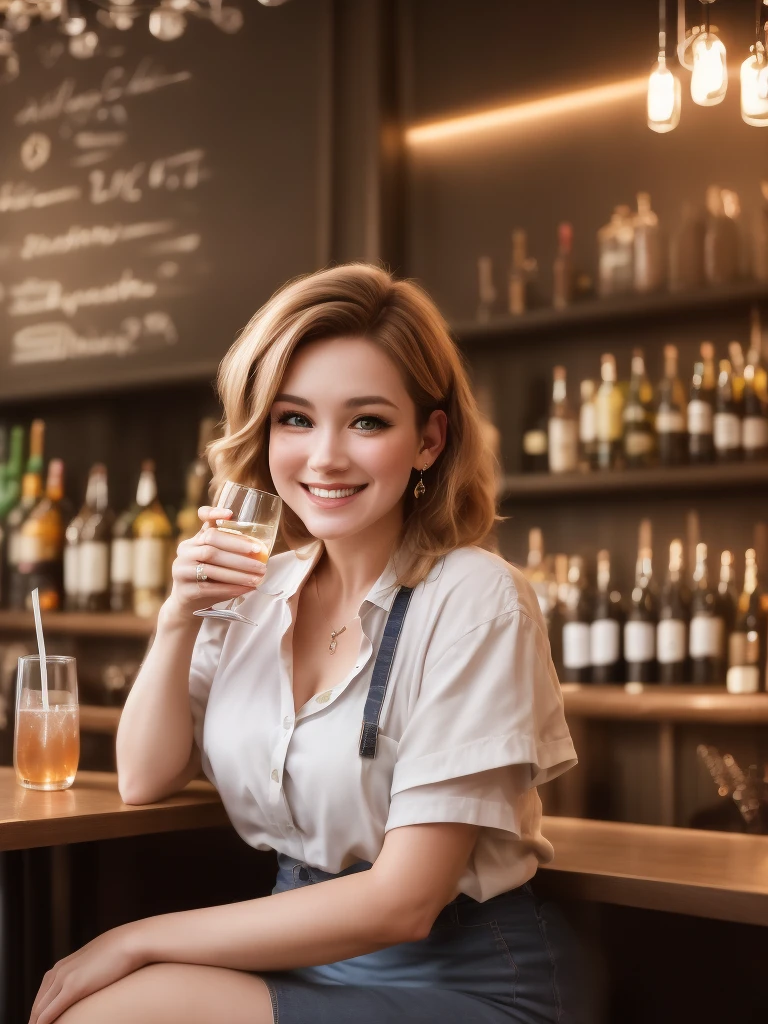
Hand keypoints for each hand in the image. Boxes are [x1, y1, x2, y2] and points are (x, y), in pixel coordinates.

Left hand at [28, 923, 145, 1023]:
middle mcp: (58, 971)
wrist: (132, 941)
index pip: (42, 995)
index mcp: (62, 965)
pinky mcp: (74, 987)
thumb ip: (87, 970)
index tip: (42, 1023)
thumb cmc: (121, 950)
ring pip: (40, 1010)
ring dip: (37, 1023)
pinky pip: (50, 1012)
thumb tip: (92, 978)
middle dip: (35, 1020)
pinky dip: (43, 1023)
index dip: (40, 1012)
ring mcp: (65, 978)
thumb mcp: (98, 960)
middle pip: (38, 1004)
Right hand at [165, 505, 268, 618]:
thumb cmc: (207, 578)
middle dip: (238, 548)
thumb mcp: (212, 560)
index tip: (231, 514)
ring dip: (239, 573)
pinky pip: (210, 588)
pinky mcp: (185, 590)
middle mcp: (184, 552)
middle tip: (260, 554)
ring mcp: (181, 571)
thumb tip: (259, 544)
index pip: (201, 521)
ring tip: (258, 576)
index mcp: (193, 541)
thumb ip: (226, 549)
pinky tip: (246, 589)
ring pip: (212, 568)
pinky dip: (231, 588)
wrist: (187, 604)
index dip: (214, 513)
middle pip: (212, 545)